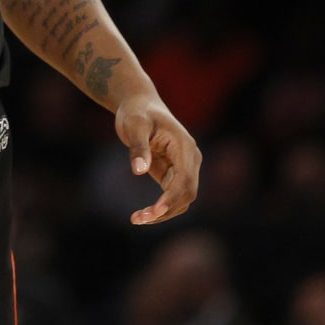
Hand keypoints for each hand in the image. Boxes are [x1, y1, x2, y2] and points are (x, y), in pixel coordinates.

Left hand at [115, 96, 201, 225]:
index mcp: (184, 146)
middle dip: (165, 210)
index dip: (171, 198)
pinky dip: (160, 208)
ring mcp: (185, 167)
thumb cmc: (137, 113)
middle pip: (187, 193)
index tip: (153, 212)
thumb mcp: (134, 125)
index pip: (185, 179)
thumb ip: (138, 147)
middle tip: (138, 219)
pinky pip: (172, 196)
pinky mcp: (175, 173)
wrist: (139, 105)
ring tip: (136, 219)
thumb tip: (139, 171)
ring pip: (181, 199)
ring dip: (163, 213)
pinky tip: (142, 215)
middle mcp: (190, 158)